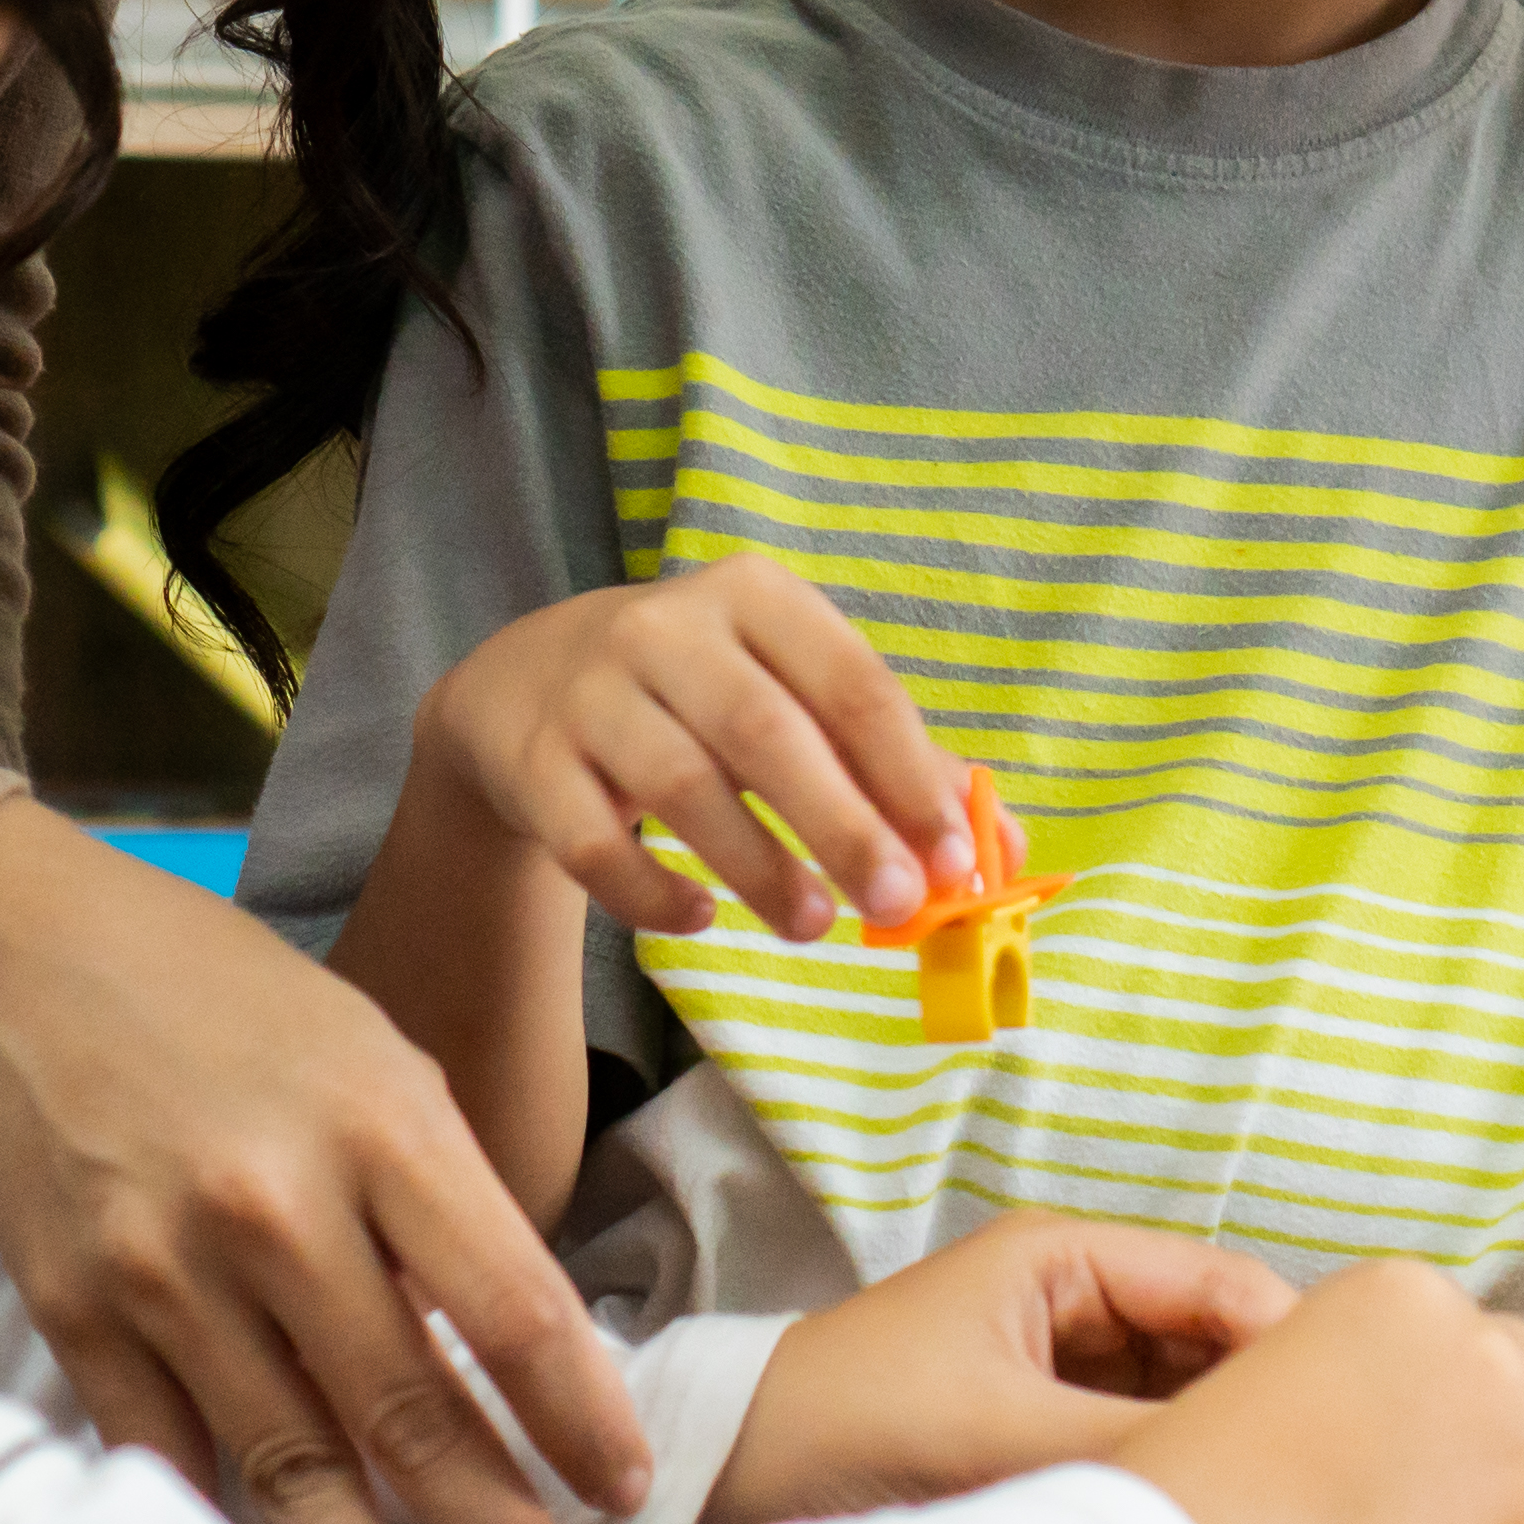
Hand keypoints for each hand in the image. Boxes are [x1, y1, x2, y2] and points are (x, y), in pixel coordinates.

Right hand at [0, 801, 650, 1523]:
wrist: (26, 958)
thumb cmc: (231, 1007)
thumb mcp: (375, 1061)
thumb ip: (438, 1203)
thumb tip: (501, 1359)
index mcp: (380, 1125)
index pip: (515, 1310)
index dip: (580, 1419)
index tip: (622, 1486)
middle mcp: (276, 1206)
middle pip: (410, 1411)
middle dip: (496, 1520)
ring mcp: (166, 1270)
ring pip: (293, 1466)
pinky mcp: (75, 1316)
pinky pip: (169, 1461)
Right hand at [422, 555, 973, 942]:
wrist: (527, 684)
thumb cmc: (699, 695)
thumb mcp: (790, 695)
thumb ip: (889, 765)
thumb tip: (995, 850)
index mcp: (756, 596)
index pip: (851, 682)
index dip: (909, 775)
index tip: (954, 858)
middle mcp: (667, 628)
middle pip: (766, 732)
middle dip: (841, 826)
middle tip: (896, 906)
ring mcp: (590, 692)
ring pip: (681, 786)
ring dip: (757, 865)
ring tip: (811, 927)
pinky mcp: (533, 761)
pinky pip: (593, 842)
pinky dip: (649, 890)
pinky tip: (697, 917)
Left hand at [711, 1213, 1301, 1523]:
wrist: (720, 1484)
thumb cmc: (843, 1428)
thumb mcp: (998, 1436)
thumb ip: (1130, 1449)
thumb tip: (1250, 1488)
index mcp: (1064, 1260)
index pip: (1220, 1287)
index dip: (1290, 1348)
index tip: (1355, 1422)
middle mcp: (1073, 1302)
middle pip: (1212, 1346)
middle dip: (1263, 1406)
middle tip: (1331, 1483)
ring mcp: (1059, 1370)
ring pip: (1182, 1403)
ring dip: (1218, 1449)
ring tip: (1279, 1515)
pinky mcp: (1040, 1435)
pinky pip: (1138, 1449)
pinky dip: (1173, 1482)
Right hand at [1112, 1261, 1523, 1523]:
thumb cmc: (1186, 1494)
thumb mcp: (1255, 1381)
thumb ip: (1337, 1384)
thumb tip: (1367, 1436)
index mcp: (1399, 1298)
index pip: (1458, 1326)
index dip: (1430, 1386)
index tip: (1390, 1436)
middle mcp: (1481, 1363)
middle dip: (1502, 1422)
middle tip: (1443, 1487)